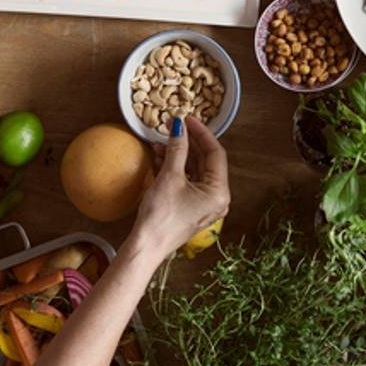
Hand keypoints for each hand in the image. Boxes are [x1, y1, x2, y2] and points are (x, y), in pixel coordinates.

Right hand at [129, 117, 230, 258]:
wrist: (146, 247)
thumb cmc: (161, 216)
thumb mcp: (170, 177)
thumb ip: (177, 148)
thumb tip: (179, 125)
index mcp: (219, 192)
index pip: (215, 153)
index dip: (201, 133)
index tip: (187, 118)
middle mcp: (216, 198)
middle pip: (205, 161)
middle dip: (187, 142)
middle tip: (172, 125)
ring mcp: (203, 203)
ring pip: (194, 169)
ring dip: (178, 154)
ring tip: (161, 140)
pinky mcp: (190, 206)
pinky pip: (186, 180)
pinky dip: (175, 167)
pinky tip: (160, 155)